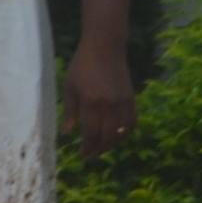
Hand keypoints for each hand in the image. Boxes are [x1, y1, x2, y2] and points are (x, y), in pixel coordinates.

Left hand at [62, 39, 136, 155]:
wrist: (105, 48)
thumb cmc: (82, 66)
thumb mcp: (70, 87)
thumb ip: (70, 111)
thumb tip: (68, 133)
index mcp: (91, 102)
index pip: (92, 133)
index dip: (88, 147)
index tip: (82, 155)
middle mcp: (109, 104)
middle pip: (108, 136)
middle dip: (99, 149)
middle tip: (91, 155)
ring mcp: (123, 101)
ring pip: (122, 131)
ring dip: (113, 144)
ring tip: (102, 148)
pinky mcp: (132, 98)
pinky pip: (133, 121)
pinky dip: (126, 132)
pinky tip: (117, 136)